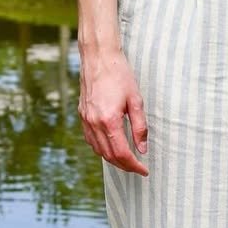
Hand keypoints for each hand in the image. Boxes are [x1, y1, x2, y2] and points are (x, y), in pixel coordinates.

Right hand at [78, 48, 148, 175]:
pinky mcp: (82, 115)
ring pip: (98, 150)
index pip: (122, 153)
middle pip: (109, 156)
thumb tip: (142, 149)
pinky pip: (91, 140)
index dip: (134, 166)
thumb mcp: (136, 100)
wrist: (98, 57)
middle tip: (138, 168)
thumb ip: (140, 127)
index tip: (144, 170)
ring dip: (113, 159)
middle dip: (125, 166)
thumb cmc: (120, 75)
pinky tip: (111, 147)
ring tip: (127, 160)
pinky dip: (102, 149)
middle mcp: (94, 123)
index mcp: (109, 121)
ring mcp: (86, 120)